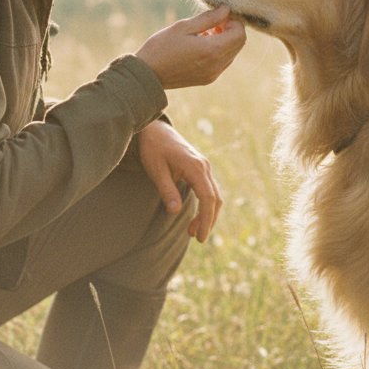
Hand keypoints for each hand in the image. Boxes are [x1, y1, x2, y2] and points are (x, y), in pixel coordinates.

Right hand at [135, 6, 245, 89]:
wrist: (147, 75)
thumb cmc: (161, 47)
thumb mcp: (183, 27)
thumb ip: (208, 18)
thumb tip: (226, 9)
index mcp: (211, 50)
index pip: (239, 33)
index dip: (234, 20)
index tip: (220, 14)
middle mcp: (216, 65)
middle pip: (239, 43)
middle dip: (231, 29)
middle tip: (214, 21)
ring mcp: (213, 74)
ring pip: (232, 53)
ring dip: (226, 40)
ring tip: (206, 31)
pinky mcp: (208, 79)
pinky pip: (223, 62)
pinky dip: (220, 50)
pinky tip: (202, 44)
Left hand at [136, 121, 222, 241]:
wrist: (155, 130)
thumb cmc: (153, 149)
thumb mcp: (156, 170)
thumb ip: (167, 190)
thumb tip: (175, 211)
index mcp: (195, 166)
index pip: (207, 198)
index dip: (205, 219)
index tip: (199, 236)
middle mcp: (204, 166)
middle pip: (215, 198)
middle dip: (208, 220)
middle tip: (197, 238)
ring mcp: (204, 166)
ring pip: (214, 195)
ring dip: (207, 214)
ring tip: (192, 231)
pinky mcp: (200, 168)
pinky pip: (208, 190)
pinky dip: (205, 205)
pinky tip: (194, 218)